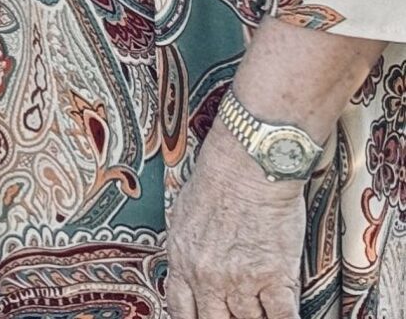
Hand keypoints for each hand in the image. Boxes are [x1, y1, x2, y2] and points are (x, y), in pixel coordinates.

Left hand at [162, 130, 304, 318]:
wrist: (247, 166)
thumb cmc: (217, 181)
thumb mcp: (183, 215)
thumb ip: (188, 247)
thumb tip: (190, 262)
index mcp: (182, 259)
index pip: (181, 308)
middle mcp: (208, 276)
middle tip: (235, 315)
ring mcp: (241, 280)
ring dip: (256, 318)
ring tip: (261, 313)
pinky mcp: (275, 277)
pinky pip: (282, 316)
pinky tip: (289, 318)